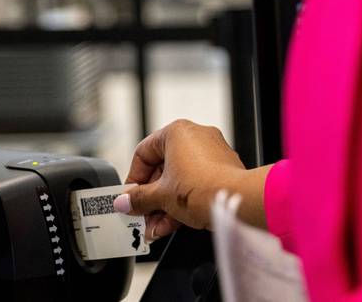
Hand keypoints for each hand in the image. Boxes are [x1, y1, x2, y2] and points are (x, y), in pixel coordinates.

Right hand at [113, 119, 267, 240]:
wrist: (237, 202)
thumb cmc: (202, 188)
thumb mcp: (161, 195)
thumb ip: (138, 198)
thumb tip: (124, 202)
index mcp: (177, 132)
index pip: (144, 153)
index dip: (133, 179)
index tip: (130, 197)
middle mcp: (195, 137)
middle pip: (162, 170)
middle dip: (151, 200)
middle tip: (142, 217)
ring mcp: (211, 154)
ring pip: (179, 181)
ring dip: (164, 207)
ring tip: (156, 229)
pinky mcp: (222, 171)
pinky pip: (195, 185)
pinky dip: (182, 204)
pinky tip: (171, 226)